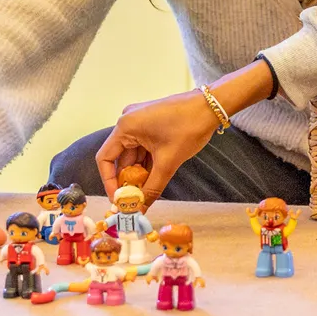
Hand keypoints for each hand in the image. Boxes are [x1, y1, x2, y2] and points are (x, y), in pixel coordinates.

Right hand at [96, 60, 276, 201]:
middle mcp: (128, 122)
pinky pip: (142, 148)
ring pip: (132, 155)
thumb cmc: (189, 127)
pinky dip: (146, 164)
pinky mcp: (150, 124)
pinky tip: (153, 179)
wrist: (211, 106)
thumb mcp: (168, 162)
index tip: (118, 199)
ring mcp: (139, 121)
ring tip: (145, 193)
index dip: (109, 182)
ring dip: (138, 174)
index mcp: (125, 126)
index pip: (105, 159)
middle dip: (127, 180)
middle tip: (134, 201)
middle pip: (119, 158)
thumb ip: (152, 187)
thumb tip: (141, 209)